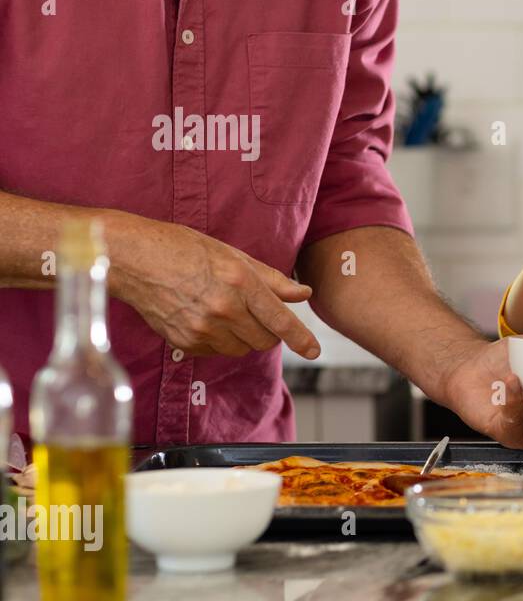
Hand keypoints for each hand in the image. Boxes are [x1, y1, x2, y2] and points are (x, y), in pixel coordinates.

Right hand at [106, 213, 319, 358]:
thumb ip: (271, 279)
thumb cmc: (183, 249)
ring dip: (243, 337)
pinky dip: (218, 340)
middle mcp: (223, 309)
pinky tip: (204, 317)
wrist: (132, 258)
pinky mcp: (184, 342)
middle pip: (264, 340)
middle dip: (268, 332)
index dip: (301, 338)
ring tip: (224, 311)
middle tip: (256, 315)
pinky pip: (215, 351)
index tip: (314, 351)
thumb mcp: (233, 256)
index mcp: (240, 282)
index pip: (280, 320)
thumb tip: (303, 294)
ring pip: (241, 349)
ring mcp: (202, 329)